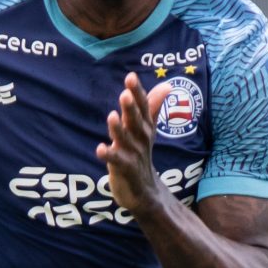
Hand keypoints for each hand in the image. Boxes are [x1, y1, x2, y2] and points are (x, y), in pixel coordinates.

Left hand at [95, 71, 160, 215]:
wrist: (144, 190)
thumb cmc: (141, 154)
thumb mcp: (147, 129)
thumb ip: (153, 106)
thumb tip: (167, 85)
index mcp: (145, 127)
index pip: (143, 107)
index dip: (137, 92)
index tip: (131, 76)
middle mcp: (141, 139)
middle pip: (136, 121)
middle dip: (131, 108)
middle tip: (125, 94)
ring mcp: (134, 154)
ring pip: (126, 140)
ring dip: (119, 129)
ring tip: (112, 116)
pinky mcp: (125, 169)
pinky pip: (117, 161)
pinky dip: (109, 155)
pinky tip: (100, 148)